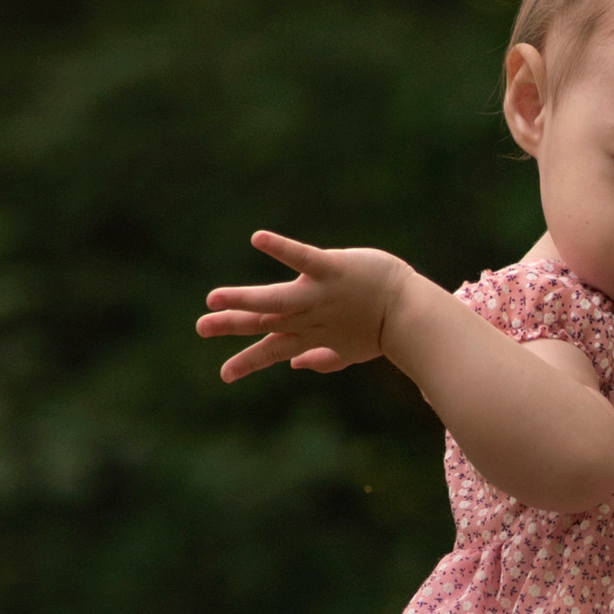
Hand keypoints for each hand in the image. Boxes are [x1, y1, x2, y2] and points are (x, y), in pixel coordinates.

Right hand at [197, 233, 410, 382]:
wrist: (412, 315)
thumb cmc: (382, 330)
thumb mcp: (352, 351)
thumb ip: (322, 359)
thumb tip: (296, 365)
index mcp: (311, 335)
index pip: (273, 350)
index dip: (248, 363)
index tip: (224, 375)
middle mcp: (309, 318)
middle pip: (264, 323)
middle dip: (232, 326)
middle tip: (201, 327)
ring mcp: (318, 294)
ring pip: (274, 298)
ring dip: (244, 299)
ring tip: (215, 298)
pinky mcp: (331, 270)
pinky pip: (302, 257)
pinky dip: (281, 249)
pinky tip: (258, 238)